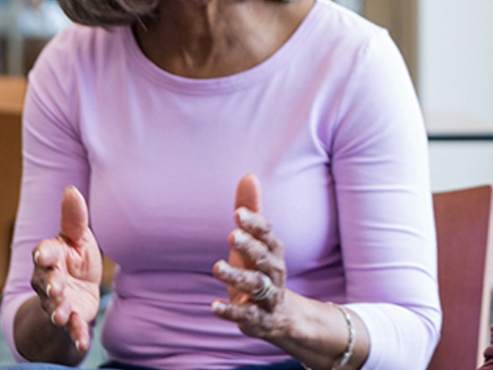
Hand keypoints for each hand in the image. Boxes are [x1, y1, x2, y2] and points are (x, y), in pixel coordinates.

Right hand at [29, 186, 102, 351]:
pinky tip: (83, 341)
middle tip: (57, 287)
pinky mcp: (68, 321)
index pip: (44, 254)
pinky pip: (70, 330)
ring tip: (62, 314)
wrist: (76, 297)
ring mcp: (56, 303)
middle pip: (44, 283)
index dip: (44, 255)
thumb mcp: (78, 239)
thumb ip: (74, 219)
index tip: (44, 255)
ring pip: (53, 306)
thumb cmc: (75, 262)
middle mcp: (48, 281)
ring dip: (58, 310)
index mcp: (52, 258)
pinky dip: (76, 335)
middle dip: (50, 285)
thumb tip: (71, 190)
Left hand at [212, 174, 290, 338]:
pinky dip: (231, 311)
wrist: (278, 316)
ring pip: (256, 285)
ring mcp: (267, 296)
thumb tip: (249, 176)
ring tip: (216, 268)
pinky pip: (246, 314)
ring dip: (237, 277)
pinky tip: (214, 306)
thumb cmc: (260, 270)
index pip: (267, 234)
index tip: (238, 213)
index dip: (255, 224)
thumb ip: (251, 211)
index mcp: (273, 250)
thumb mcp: (254, 241)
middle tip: (232, 236)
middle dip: (250, 247)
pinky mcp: (257, 318)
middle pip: (264, 257)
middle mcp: (274, 272)